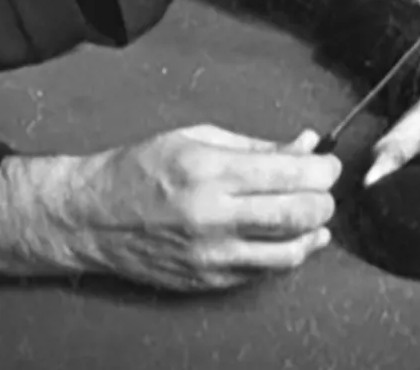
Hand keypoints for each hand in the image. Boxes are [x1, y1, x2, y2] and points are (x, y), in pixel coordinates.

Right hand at [0, 124, 339, 292]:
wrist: (91, 216)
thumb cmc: (142, 169)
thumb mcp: (199, 138)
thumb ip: (258, 146)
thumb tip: (307, 145)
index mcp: (210, 170)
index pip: (292, 174)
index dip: (324, 170)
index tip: (328, 165)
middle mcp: (213, 214)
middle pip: (299, 214)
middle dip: (325, 200)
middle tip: (324, 190)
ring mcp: (210, 253)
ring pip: (290, 251)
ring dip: (314, 232)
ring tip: (314, 218)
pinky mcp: (206, 280)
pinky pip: (263, 271)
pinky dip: (287, 254)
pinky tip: (291, 239)